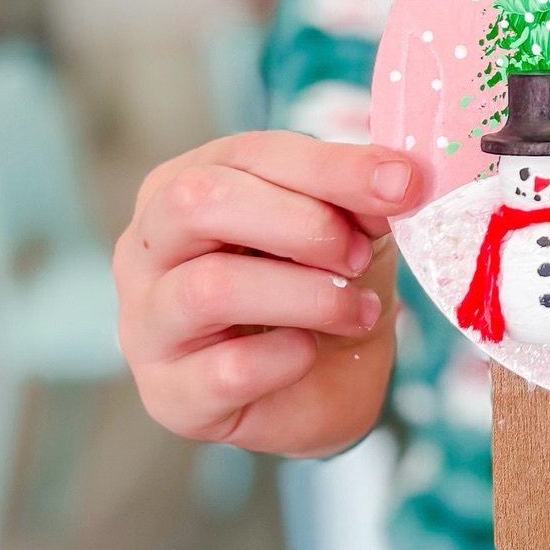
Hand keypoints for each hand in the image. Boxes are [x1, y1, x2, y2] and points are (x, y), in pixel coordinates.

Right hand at [114, 133, 424, 457]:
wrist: (327, 384)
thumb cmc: (321, 286)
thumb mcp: (351, 228)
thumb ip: (358, 198)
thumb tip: (395, 179)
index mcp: (184, 185)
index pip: (248, 154)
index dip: (331, 168)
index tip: (403, 185)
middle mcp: (147, 248)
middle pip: (199, 202)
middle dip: (303, 225)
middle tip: (359, 256)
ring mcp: (146, 324)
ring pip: (210, 288)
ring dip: (309, 296)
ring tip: (356, 310)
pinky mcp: (169, 394)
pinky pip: (228, 369)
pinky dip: (288, 358)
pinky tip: (310, 353)